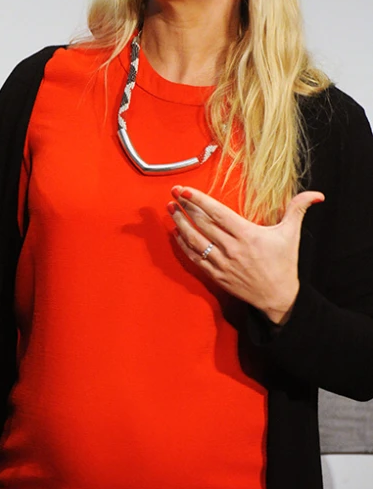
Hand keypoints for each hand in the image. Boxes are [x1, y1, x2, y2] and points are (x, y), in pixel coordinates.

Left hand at [168, 186, 323, 324]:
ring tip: (171, 210)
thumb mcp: (291, 234)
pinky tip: (177, 234)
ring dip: (180, 224)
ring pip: (195, 241)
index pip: (218, 214)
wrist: (278, 298)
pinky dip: (184, 246)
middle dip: (185, 208)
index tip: (185, 190)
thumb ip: (298, 209)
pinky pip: (196, 259)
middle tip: (173, 194)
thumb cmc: (284, 264)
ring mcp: (223, 263)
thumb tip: (316, 194)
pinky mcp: (217, 275)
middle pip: (202, 225)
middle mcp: (232, 249)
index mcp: (248, 235)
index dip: (199, 200)